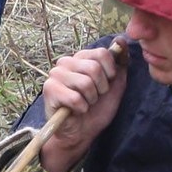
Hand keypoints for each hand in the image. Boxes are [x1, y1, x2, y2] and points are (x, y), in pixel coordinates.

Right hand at [39, 42, 126, 171]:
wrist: (83, 132)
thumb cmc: (97, 109)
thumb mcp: (115, 84)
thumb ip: (119, 63)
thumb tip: (121, 40)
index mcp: (81, 58)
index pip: (102, 53)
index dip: (110, 72)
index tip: (106, 85)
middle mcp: (65, 62)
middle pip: (94, 67)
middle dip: (100, 88)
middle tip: (94, 97)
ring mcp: (55, 75)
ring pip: (85, 83)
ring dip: (91, 99)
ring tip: (85, 103)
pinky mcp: (49, 90)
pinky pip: (75, 97)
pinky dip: (81, 108)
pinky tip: (76, 110)